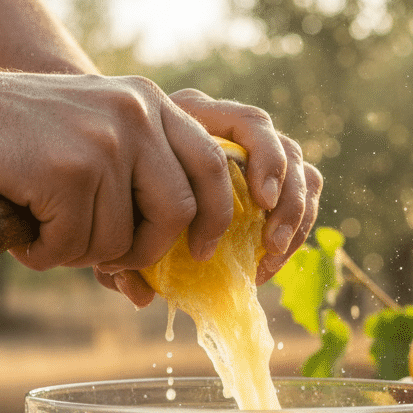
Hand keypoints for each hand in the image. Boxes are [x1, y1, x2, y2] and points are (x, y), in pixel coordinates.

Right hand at [0, 70, 236, 281]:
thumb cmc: (16, 134)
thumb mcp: (92, 131)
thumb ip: (136, 178)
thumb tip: (163, 277)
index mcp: (150, 103)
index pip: (212, 166)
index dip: (215, 216)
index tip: (200, 249)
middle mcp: (136, 116)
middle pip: (178, 212)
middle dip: (147, 252)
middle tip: (113, 260)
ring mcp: (102, 142)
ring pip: (119, 239)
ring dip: (80, 254)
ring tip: (47, 233)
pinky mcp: (65, 171)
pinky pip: (74, 244)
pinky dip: (47, 255)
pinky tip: (25, 234)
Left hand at [99, 92, 322, 306]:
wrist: (109, 165)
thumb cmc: (112, 185)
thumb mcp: (114, 208)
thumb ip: (122, 245)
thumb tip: (142, 295)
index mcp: (197, 116)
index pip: (251, 124)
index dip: (265, 163)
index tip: (260, 204)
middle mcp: (232, 129)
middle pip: (285, 148)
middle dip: (288, 198)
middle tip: (271, 241)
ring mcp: (256, 154)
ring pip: (303, 172)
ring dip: (297, 216)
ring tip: (272, 253)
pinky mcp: (268, 181)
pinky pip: (303, 196)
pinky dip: (295, 228)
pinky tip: (269, 258)